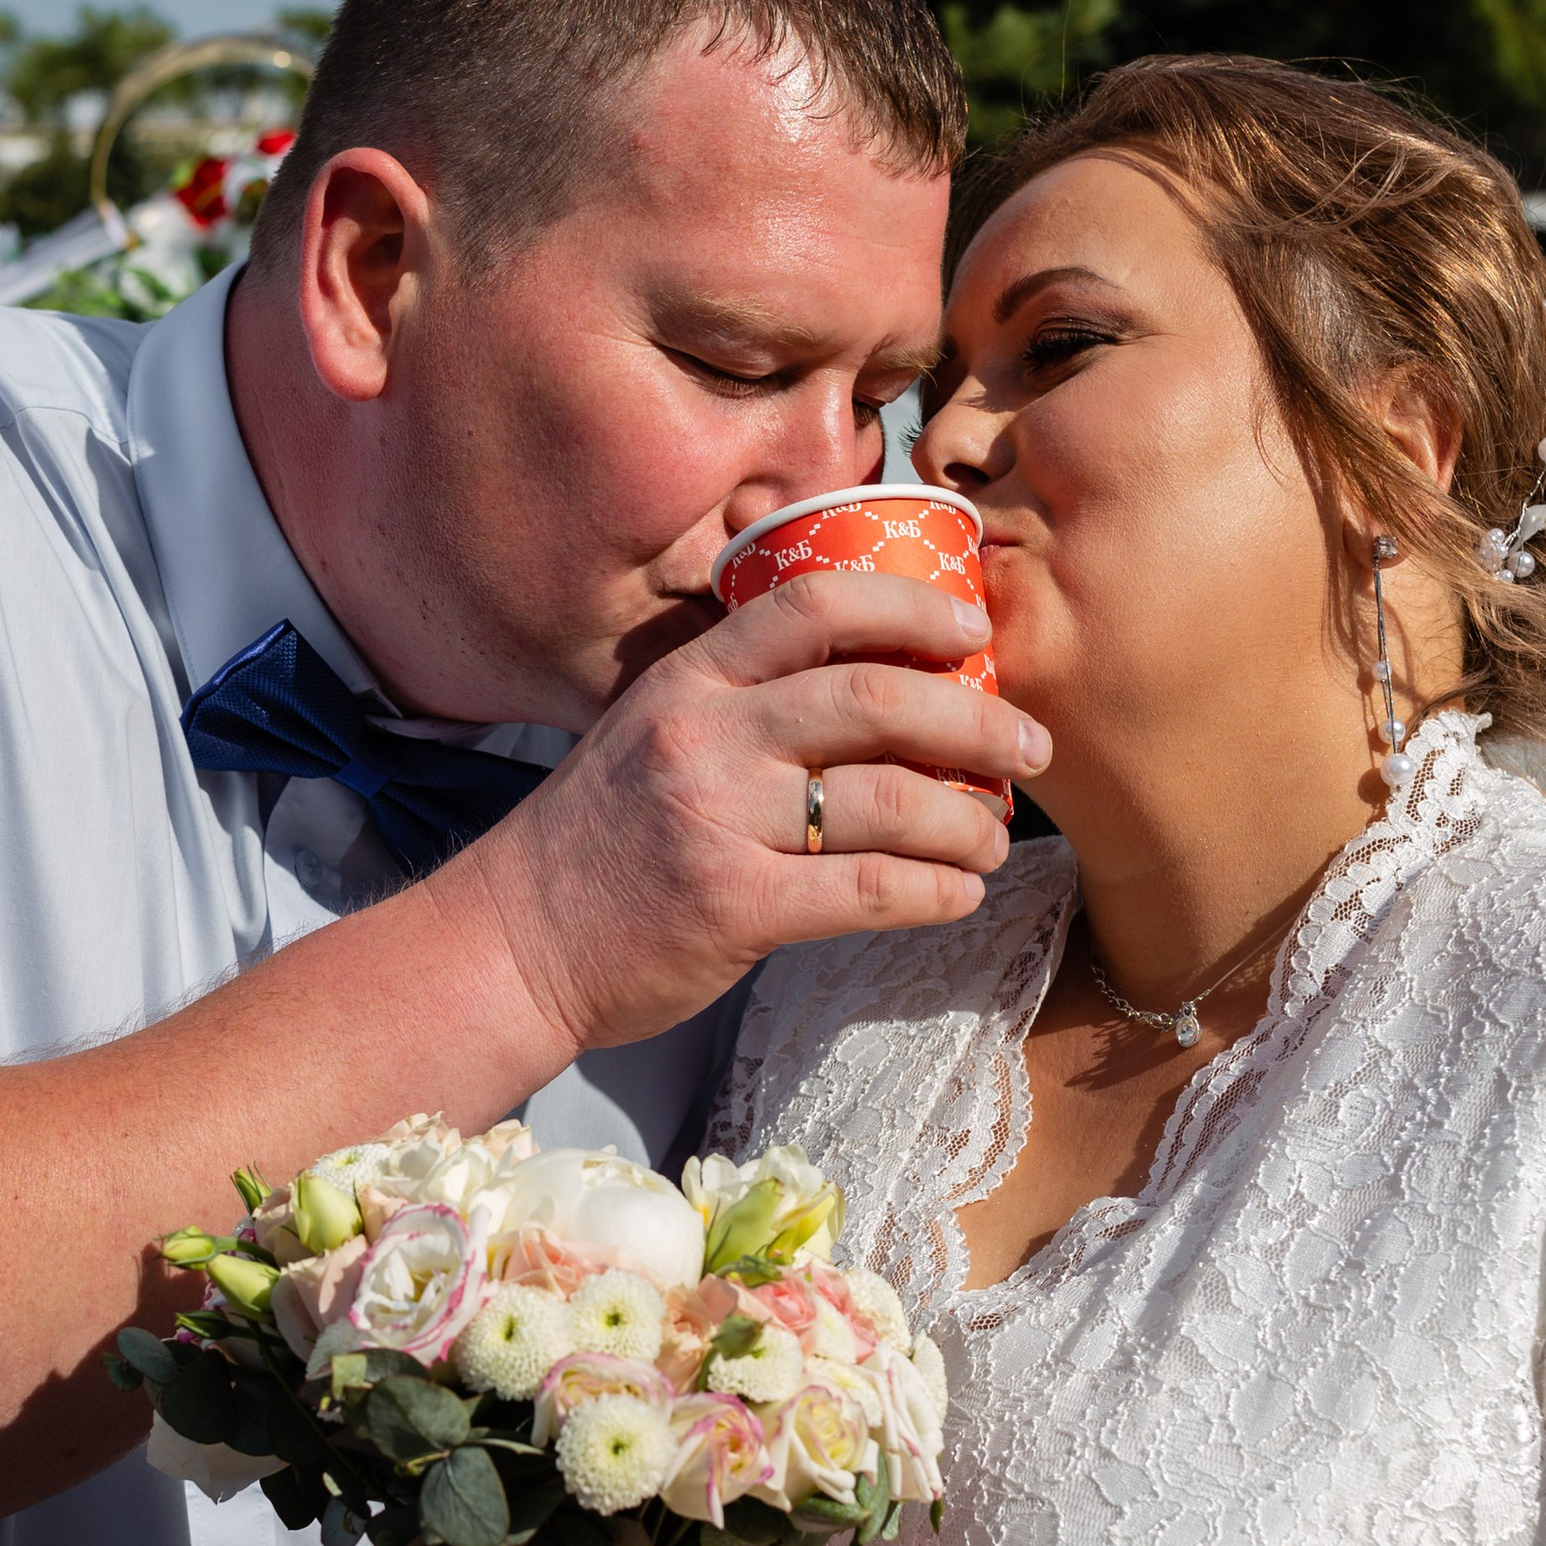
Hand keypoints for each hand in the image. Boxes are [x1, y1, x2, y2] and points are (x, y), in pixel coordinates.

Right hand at [441, 568, 1050, 1060]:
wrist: (515, 942)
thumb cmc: (600, 843)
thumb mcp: (651, 735)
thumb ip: (741, 703)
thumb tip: (881, 687)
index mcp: (688, 680)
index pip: (814, 603)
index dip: (911, 606)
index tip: (974, 626)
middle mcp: (705, 738)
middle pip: (875, 698)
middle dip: (976, 717)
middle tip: (1030, 741)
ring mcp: (717, 822)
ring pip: (888, 800)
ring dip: (969, 818)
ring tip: (996, 835)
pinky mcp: (734, 908)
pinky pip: (870, 891)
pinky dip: (936, 891)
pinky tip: (959, 894)